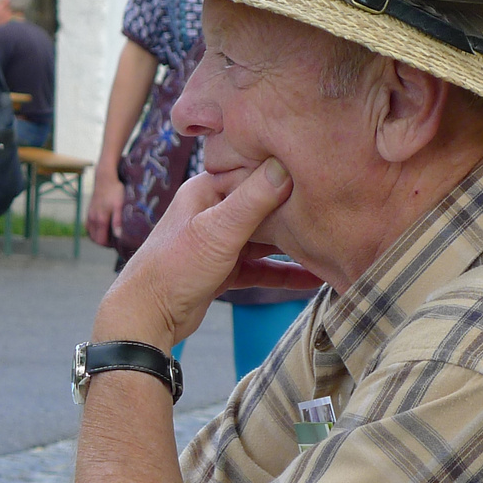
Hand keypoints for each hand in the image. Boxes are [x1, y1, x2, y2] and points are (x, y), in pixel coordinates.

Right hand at [85, 167, 124, 247]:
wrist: (104, 178)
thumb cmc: (115, 191)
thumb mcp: (119, 205)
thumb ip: (117, 221)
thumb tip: (118, 236)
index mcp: (100, 220)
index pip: (101, 241)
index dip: (109, 245)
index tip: (117, 243)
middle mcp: (92, 219)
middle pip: (95, 239)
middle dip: (104, 242)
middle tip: (115, 240)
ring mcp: (89, 215)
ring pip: (91, 234)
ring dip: (98, 237)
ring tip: (109, 235)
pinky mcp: (89, 211)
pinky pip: (88, 227)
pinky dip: (94, 231)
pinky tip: (102, 228)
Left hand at [94, 158, 322, 346]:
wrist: (146, 316)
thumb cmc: (173, 268)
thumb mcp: (217, 230)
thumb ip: (252, 201)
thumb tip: (286, 165)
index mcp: (207, 189)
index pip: (254, 170)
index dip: (287, 170)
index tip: (323, 170)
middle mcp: (213, 209)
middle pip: (264, 204)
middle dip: (296, 209)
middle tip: (336, 209)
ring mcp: (218, 241)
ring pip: (265, 238)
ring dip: (294, 244)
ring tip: (333, 243)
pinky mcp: (223, 268)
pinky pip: (260, 266)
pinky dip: (284, 272)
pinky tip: (314, 278)